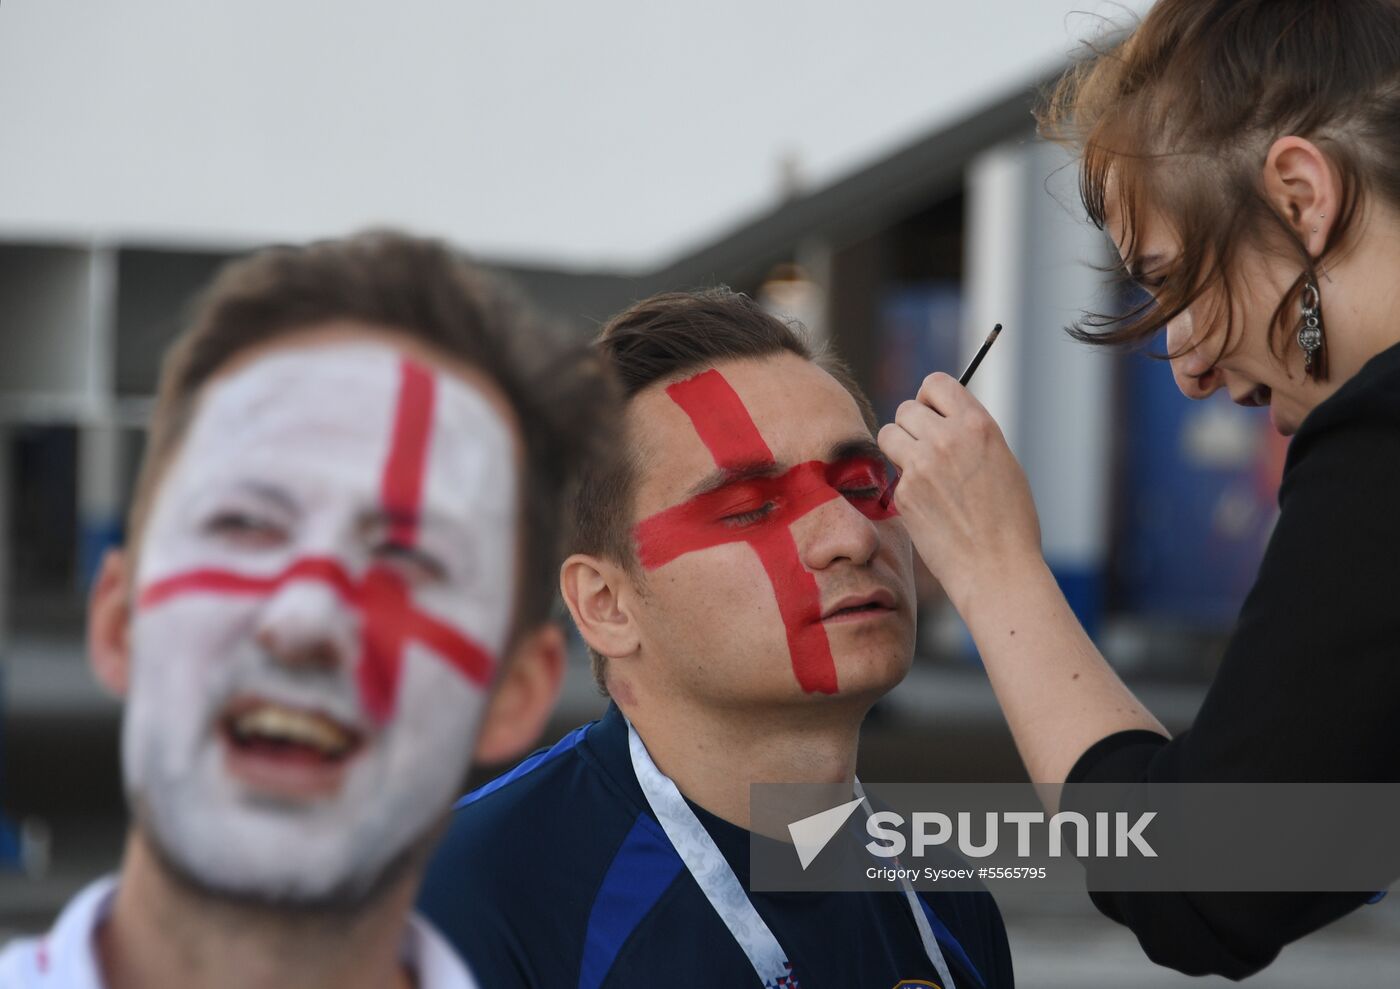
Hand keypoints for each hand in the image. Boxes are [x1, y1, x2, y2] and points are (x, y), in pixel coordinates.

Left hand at [877, 372, 1042, 609]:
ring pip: (888, 434)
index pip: (936, 383)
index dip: (930, 398)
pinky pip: (893, 474)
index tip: (934, 415)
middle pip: (906, 408)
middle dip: (912, 425)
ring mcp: (921, 465)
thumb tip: (941, 420)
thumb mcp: (1002, 461)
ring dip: (898, 447)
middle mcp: (947, 438)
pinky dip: (904, 485)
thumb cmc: (1009, 520)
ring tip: (920, 471)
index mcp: (978, 425)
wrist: (997, 567)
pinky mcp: (904, 493)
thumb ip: (970, 436)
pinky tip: (927, 505)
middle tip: (925, 448)